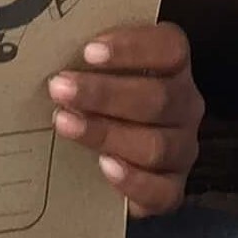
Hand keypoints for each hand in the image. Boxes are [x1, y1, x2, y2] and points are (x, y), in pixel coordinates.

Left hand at [46, 26, 201, 217]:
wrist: (106, 165)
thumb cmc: (104, 102)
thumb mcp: (103, 73)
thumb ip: (92, 61)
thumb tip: (52, 47)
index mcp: (175, 67)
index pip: (169, 48)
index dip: (132, 47)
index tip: (88, 51)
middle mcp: (185, 106)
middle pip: (158, 98)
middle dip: (104, 93)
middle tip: (60, 88)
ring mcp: (182, 150)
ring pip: (156, 144)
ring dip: (106, 133)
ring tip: (66, 123)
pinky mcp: (172, 190)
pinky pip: (160, 191)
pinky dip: (132, 179)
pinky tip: (103, 166)